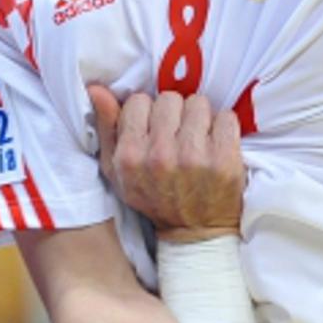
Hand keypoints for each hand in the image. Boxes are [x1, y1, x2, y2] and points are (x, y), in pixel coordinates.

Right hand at [89, 86, 243, 240]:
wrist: (194, 233)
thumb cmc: (152, 198)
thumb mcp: (117, 171)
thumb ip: (107, 128)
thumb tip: (96, 89)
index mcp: (130, 156)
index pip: (138, 101)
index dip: (148, 114)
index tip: (154, 130)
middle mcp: (160, 155)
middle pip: (169, 99)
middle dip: (174, 114)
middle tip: (178, 135)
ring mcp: (195, 156)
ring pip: (198, 103)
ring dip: (199, 118)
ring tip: (197, 139)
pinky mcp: (225, 159)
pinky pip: (226, 117)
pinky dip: (223, 127)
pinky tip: (216, 145)